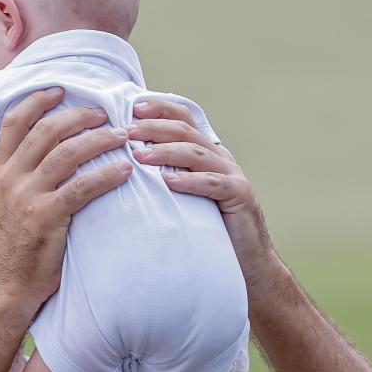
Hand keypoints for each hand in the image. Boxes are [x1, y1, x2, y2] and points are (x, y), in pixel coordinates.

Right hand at [0, 87, 131, 309]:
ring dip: (99, 140)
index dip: (38, 100)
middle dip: (79, 116)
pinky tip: (125, 172)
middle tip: (105, 113)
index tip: (62, 90)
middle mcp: (9, 178)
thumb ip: (24, 175)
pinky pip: (83, 187)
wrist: (8, 286)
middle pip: (46, 130)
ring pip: (67, 153)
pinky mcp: (46, 217)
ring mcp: (26, 197)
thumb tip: (53, 148)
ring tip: (123, 136)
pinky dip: (107, 175)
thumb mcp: (9, 202)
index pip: (14, 121)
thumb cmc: (17, 246)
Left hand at [126, 99, 277, 280]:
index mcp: (206, 153)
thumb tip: (125, 165)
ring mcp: (233, 175)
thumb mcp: (182, 198)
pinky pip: (213, 183)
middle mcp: (220, 158)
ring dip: (166, 152)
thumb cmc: (208, 231)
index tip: (132, 108)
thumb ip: (165, 177)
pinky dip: (190, 180)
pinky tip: (168, 181)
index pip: (183, 120)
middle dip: (155, 128)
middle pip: (186, 132)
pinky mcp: (240, 196)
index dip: (160, 110)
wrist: (246, 263)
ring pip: (197, 154)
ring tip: (139, 156)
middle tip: (128, 132)